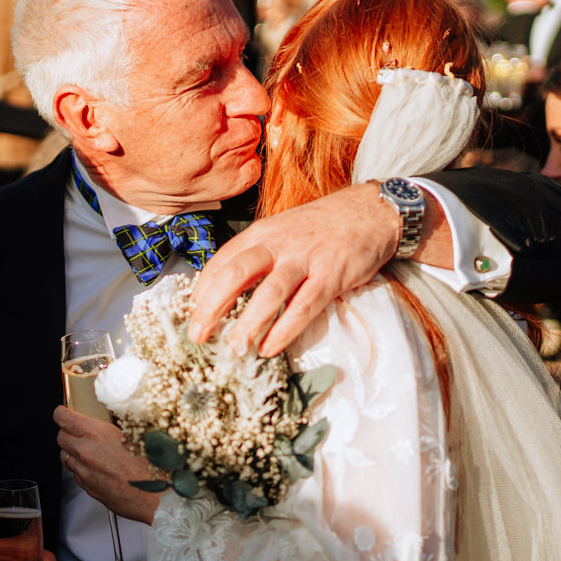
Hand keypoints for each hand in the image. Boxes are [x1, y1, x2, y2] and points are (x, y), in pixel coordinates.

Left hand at [54, 406, 161, 523]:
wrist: (157, 497)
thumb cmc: (153, 466)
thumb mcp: (137, 434)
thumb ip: (117, 427)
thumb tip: (111, 421)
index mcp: (97, 434)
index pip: (64, 418)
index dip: (61, 414)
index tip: (62, 413)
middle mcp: (86, 452)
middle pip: (61, 437)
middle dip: (67, 432)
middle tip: (77, 432)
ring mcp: (85, 472)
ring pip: (65, 457)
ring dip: (73, 452)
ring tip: (90, 452)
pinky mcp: (88, 488)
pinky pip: (76, 475)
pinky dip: (81, 469)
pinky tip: (97, 469)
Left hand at [188, 182, 399, 357]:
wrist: (369, 211)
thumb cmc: (320, 227)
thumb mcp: (281, 232)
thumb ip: (257, 256)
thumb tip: (226, 291)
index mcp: (260, 233)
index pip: (221, 261)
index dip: (202, 289)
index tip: (191, 312)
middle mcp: (277, 244)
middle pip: (235, 274)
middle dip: (212, 307)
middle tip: (198, 335)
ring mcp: (304, 259)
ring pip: (268, 293)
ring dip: (248, 324)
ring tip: (233, 349)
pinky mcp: (330, 275)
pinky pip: (303, 307)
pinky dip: (284, 330)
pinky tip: (269, 347)